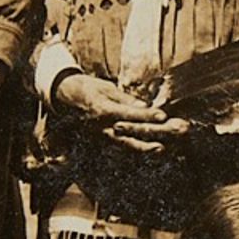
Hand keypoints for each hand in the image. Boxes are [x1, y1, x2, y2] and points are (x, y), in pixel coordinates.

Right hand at [53, 73, 190, 153]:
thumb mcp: (106, 89)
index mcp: (104, 110)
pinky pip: (123, 148)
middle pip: (132, 134)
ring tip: (164, 148)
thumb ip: (125, 100)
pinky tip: (153, 149)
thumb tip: (144, 106)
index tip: (163, 116)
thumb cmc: (88, 89)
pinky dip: (138, 149)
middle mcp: (104, 127)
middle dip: (154, 135)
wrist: (66, 99)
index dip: (146, 115)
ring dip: (148, 147)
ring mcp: (103, 137)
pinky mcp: (104, 142)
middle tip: (173, 135)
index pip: (129, 114)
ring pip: (128, 146)